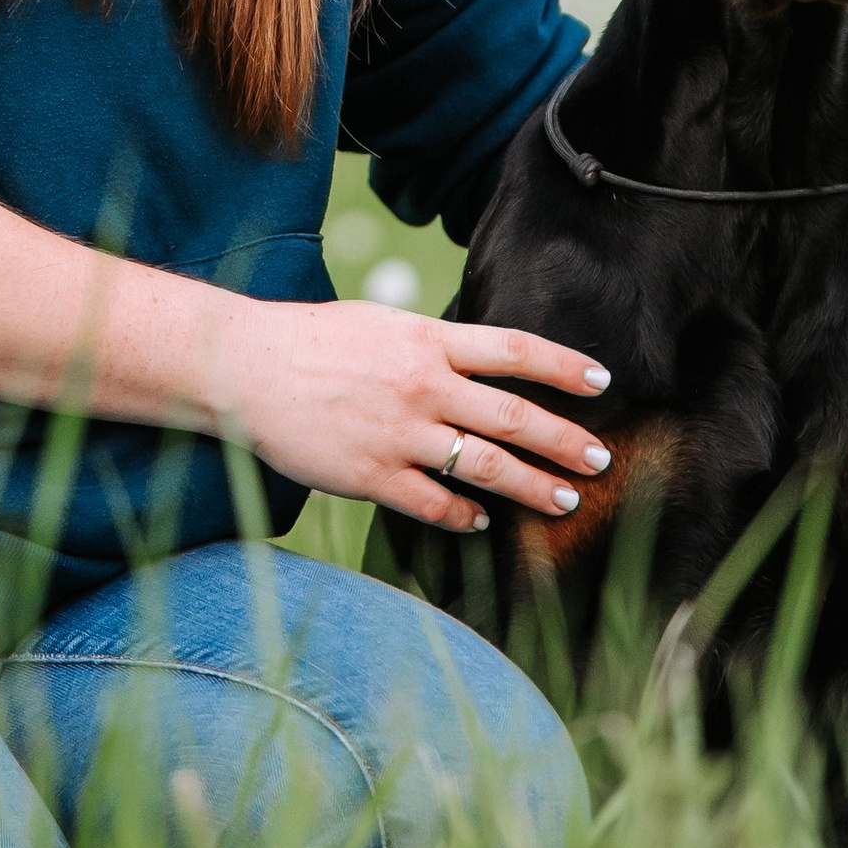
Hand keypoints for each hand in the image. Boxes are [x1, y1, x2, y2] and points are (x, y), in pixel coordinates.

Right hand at [210, 298, 612, 532]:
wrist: (247, 369)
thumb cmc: (313, 340)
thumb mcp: (381, 323)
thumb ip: (432, 343)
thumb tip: (479, 359)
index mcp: (426, 340)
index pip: (514, 350)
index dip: (563, 367)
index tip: (601, 382)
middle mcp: (422, 385)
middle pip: (512, 416)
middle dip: (564, 440)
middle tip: (600, 459)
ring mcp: (399, 433)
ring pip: (485, 467)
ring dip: (531, 487)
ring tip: (563, 501)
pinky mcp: (372, 475)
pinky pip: (434, 504)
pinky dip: (464, 517)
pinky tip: (482, 524)